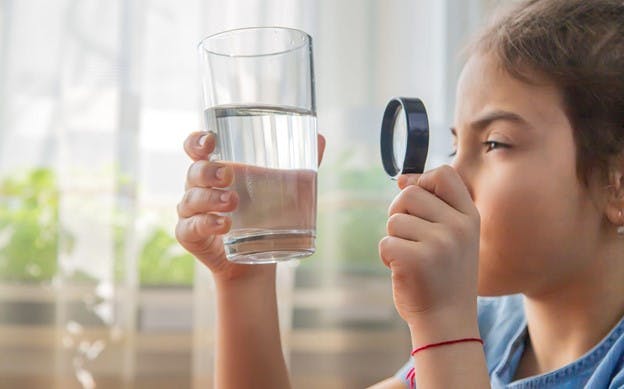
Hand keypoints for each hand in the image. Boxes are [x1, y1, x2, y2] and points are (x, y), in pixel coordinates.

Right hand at [175, 131, 325, 282]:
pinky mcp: (190, 236)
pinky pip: (190, 228)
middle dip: (208, 171)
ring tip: (232, 202)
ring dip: (210, 199)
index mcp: (216, 169)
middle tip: (229, 175)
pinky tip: (223, 225)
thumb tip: (322, 138)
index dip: (197, 141)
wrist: (259, 258)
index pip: (196, 148)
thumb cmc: (267, 214)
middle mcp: (199, 188)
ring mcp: (192, 212)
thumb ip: (300, 164)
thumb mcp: (284, 189)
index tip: (211, 141)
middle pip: (194, 171)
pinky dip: (206, 224)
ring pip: (191, 199)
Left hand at [379, 165, 479, 327]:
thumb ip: (432, 206)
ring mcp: (439, 243)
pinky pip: (385, 242)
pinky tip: (403, 271)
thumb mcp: (451, 237)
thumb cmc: (443, 276)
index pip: (444, 173)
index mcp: (469, 217)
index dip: (422, 181)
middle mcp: (458, 227)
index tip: (417, 203)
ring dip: (394, 239)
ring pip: (394, 220)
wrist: (447, 322)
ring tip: (411, 258)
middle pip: (409, 194)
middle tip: (409, 238)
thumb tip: (402, 178)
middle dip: (399, 213)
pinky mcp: (415, 260)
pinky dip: (386, 256)